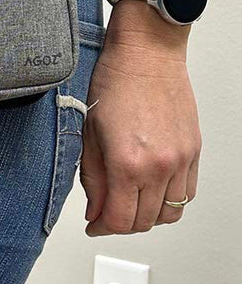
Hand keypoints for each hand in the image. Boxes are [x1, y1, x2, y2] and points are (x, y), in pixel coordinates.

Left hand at [79, 5, 201, 235]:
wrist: (147, 55)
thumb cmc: (116, 82)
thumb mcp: (90, 132)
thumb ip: (91, 176)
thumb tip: (93, 206)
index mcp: (127, 162)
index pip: (118, 219)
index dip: (101, 227)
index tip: (92, 224)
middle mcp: (159, 167)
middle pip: (143, 222)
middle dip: (120, 224)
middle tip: (105, 214)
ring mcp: (180, 161)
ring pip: (168, 214)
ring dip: (146, 216)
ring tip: (128, 203)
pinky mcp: (194, 152)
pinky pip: (187, 194)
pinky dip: (169, 201)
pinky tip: (151, 191)